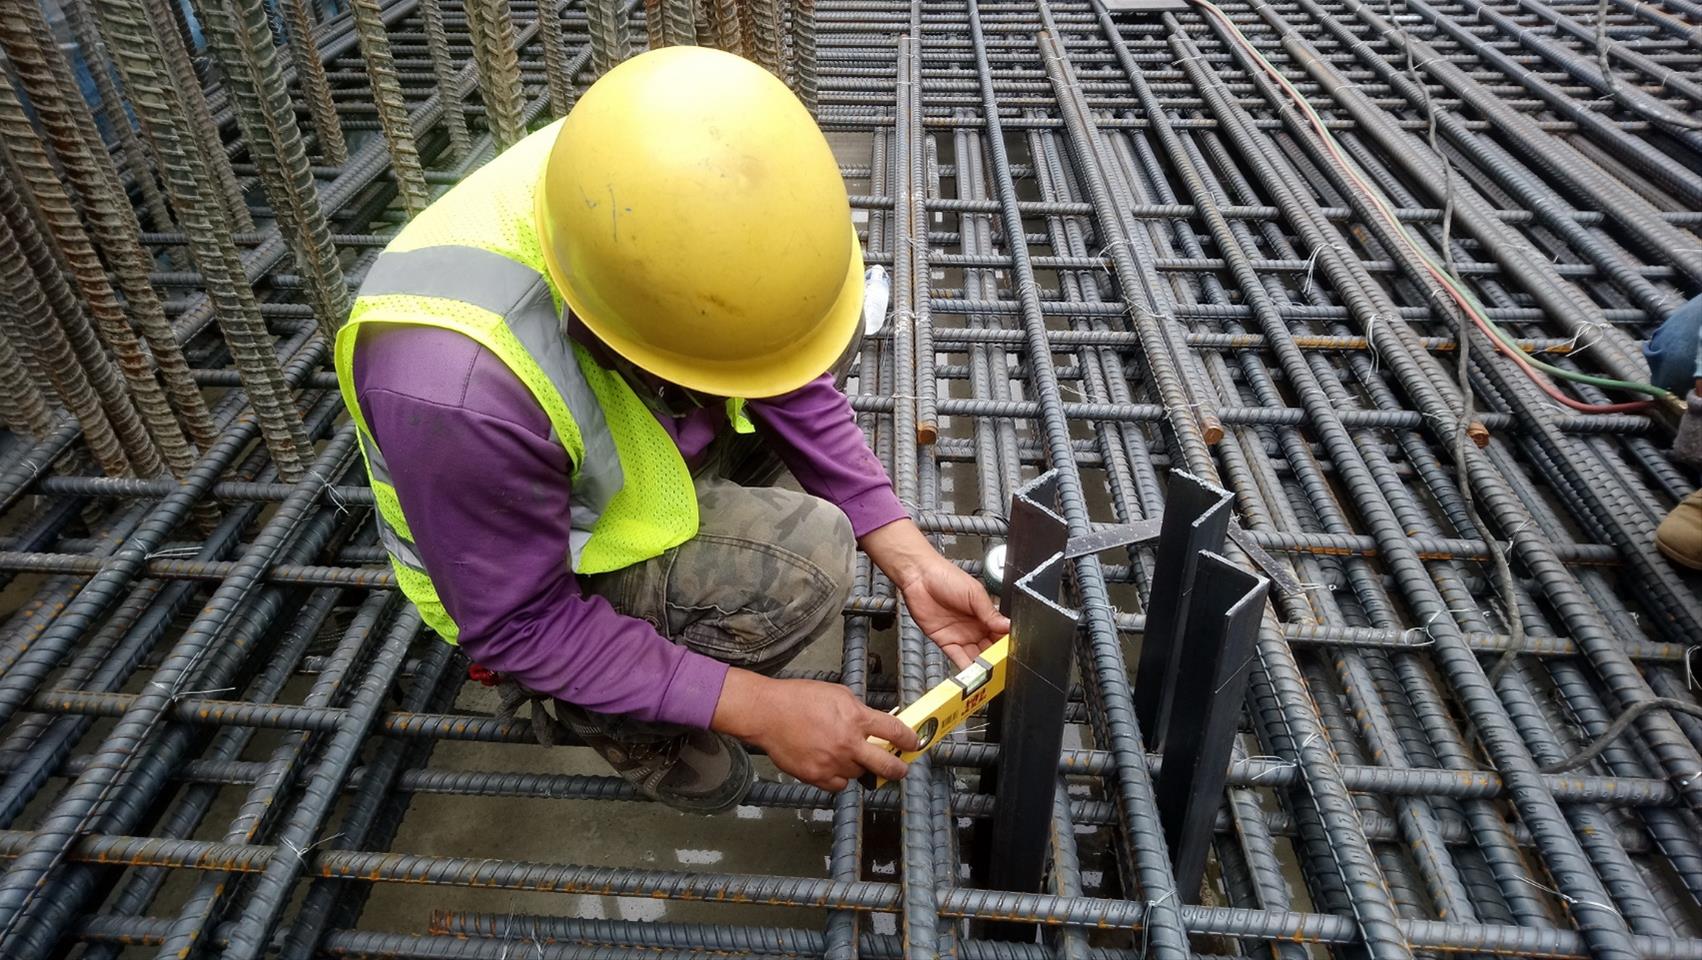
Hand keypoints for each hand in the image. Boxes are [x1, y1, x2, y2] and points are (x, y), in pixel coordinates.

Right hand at [711, 671, 918, 790]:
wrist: (768, 713)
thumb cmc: (799, 698)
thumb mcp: (837, 694)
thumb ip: (858, 711)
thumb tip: (872, 724)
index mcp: (856, 719)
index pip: (895, 732)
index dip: (909, 739)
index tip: (913, 743)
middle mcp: (848, 744)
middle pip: (886, 766)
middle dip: (898, 769)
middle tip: (899, 768)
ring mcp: (832, 763)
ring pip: (858, 774)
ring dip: (858, 767)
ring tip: (846, 755)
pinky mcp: (816, 777)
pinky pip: (839, 785)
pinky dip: (839, 777)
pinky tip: (832, 765)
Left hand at [896, 556, 1010, 668]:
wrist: (920, 577)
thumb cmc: (946, 577)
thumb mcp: (975, 593)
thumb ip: (990, 613)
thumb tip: (1008, 626)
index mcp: (985, 615)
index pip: (1000, 635)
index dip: (1006, 645)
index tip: (1013, 654)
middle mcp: (975, 628)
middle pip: (989, 649)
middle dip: (996, 660)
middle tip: (1002, 668)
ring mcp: (960, 636)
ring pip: (975, 657)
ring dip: (982, 667)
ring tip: (989, 674)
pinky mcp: (945, 642)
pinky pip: (957, 658)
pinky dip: (965, 668)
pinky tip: (972, 674)